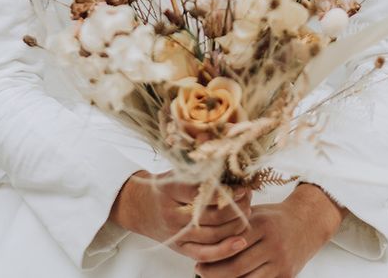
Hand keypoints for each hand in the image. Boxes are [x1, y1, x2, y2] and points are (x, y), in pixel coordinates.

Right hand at [111, 170, 253, 262]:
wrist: (138, 208)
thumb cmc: (162, 185)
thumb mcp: (174, 168)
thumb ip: (193, 156)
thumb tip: (208, 135)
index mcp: (169, 190)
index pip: (199, 192)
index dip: (223, 191)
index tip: (242, 186)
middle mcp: (172, 214)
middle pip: (210, 216)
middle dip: (235, 208)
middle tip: (249, 198)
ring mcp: (176, 234)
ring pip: (211, 235)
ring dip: (235, 225)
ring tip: (248, 213)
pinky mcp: (180, 248)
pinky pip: (204, 254)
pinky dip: (224, 250)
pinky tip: (241, 242)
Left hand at [194, 183, 345, 277]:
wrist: (308, 223)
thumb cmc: (275, 217)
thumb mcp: (256, 211)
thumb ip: (235, 221)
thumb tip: (205, 232)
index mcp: (262, 224)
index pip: (230, 243)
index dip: (212, 252)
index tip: (198, 256)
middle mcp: (273, 244)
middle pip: (237, 266)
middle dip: (214, 272)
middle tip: (200, 269)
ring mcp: (281, 262)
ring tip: (212, 277)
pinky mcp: (287, 275)